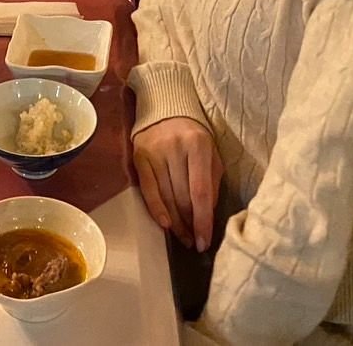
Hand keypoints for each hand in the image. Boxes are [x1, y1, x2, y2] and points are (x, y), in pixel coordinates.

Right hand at [132, 118, 223, 249]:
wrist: (165, 109)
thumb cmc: (194, 137)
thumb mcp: (211, 154)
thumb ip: (212, 182)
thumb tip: (207, 215)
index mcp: (198, 145)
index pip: (201, 191)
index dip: (203, 220)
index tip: (205, 241)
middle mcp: (175, 148)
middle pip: (182, 197)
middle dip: (190, 224)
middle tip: (195, 242)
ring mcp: (155, 152)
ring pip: (166, 197)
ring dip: (176, 222)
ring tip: (184, 237)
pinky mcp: (139, 156)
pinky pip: (148, 190)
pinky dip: (156, 209)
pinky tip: (165, 224)